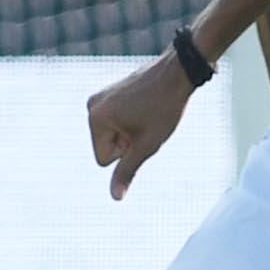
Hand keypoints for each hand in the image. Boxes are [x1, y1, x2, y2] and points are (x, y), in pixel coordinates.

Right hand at [88, 51, 194, 199]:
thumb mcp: (147, 146)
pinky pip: (117, 122)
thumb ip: (127, 171)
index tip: (142, 131)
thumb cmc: (165, 109)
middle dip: (128, 142)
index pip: (104, 160)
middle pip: (107, 147)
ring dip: (131, 132)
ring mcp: (99, 97)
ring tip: (148, 112)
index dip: (128, 153)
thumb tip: (115, 197)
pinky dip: (131, 120)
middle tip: (148, 122)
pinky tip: (146, 106)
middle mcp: (91, 106)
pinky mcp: (109, 93)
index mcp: (95, 118)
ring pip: (113, 135)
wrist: (178, 72)